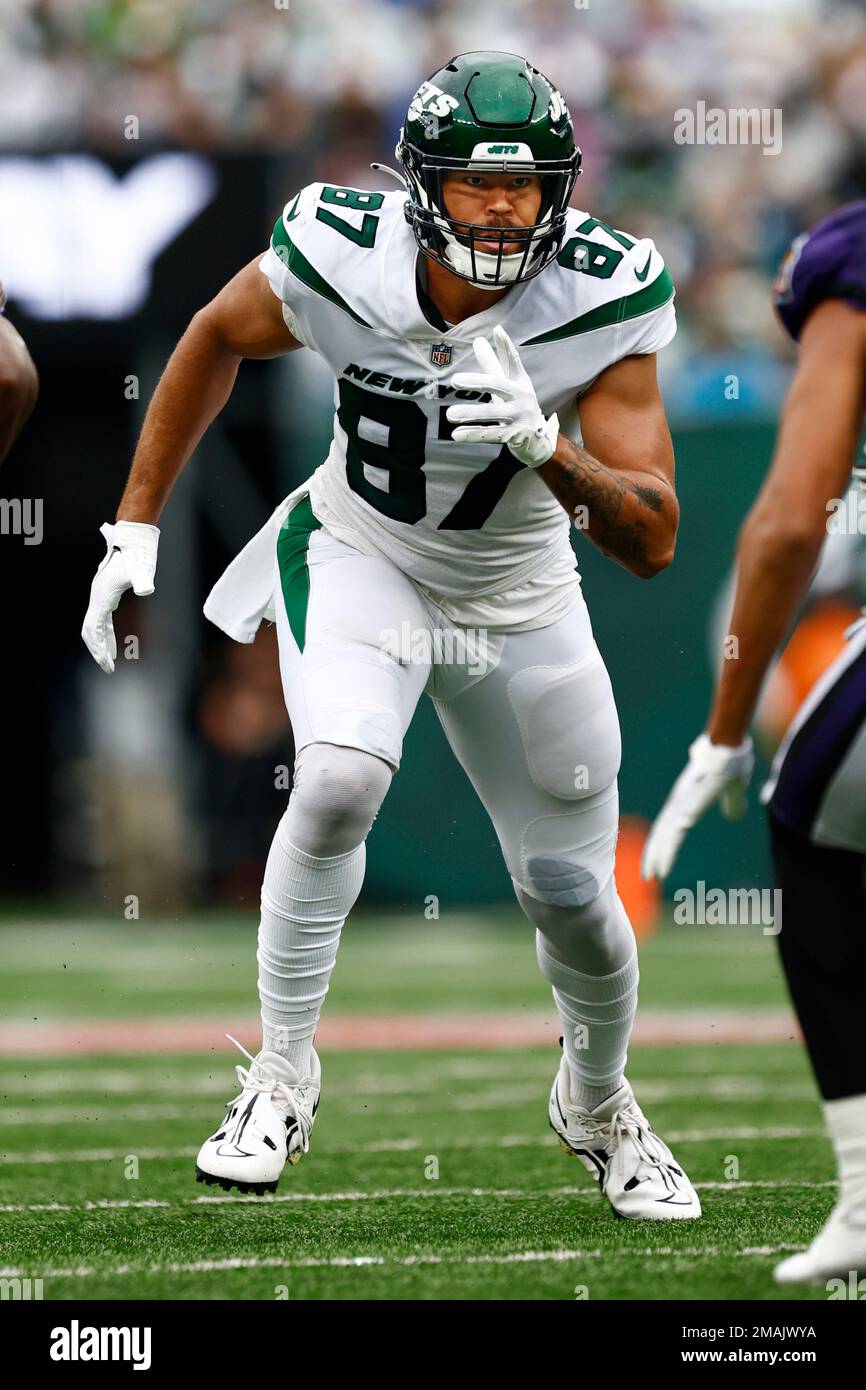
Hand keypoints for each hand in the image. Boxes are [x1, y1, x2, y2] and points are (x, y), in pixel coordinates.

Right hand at [81, 520, 159, 672]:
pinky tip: (114, 644)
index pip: (93, 628)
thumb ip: (142, 580)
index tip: (107, 664)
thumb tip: (146, 589)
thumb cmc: (137, 555)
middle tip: (108, 669)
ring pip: (95, 626)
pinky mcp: (107, 595)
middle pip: (89, 631)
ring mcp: (100, 596)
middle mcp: (97, 597)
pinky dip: (107, 634)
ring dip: (101, 644)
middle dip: (97, 650)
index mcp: (102, 596)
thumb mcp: (140, 570)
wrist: (132, 539)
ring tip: (110, 662)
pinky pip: (102, 620)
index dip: (98, 647)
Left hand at [447, 324, 558, 467]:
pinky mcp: (515, 435)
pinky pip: (490, 434)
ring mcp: (520, 416)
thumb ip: (492, 363)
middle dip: (477, 382)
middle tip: (454, 380)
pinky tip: (456, 434)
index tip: (497, 330)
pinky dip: (472, 434)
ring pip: (492, 413)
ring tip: (450, 414)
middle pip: (498, 385)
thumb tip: (478, 340)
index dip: (506, 346)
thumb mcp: (508, 384)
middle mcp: (522, 397)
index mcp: (520, 381)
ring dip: (470, 413)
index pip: (513, 360)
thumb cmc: (518, 406)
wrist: (538, 440)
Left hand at [641, 733, 754, 880]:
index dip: (662, 844)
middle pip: (661, 832)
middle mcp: (679, 802)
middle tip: (647, 876)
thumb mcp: (733, 791)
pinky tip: (665, 858)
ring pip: (665, 834)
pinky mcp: (689, 804)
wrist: (728, 746)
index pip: (669, 826)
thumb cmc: (730, 764)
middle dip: (653, 855)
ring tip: (653, 875)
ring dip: (658, 856)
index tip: (657, 861)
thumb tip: (733, 816)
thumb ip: (731, 803)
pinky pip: (677, 829)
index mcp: (686, 801)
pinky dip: (669, 846)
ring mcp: (682, 802)